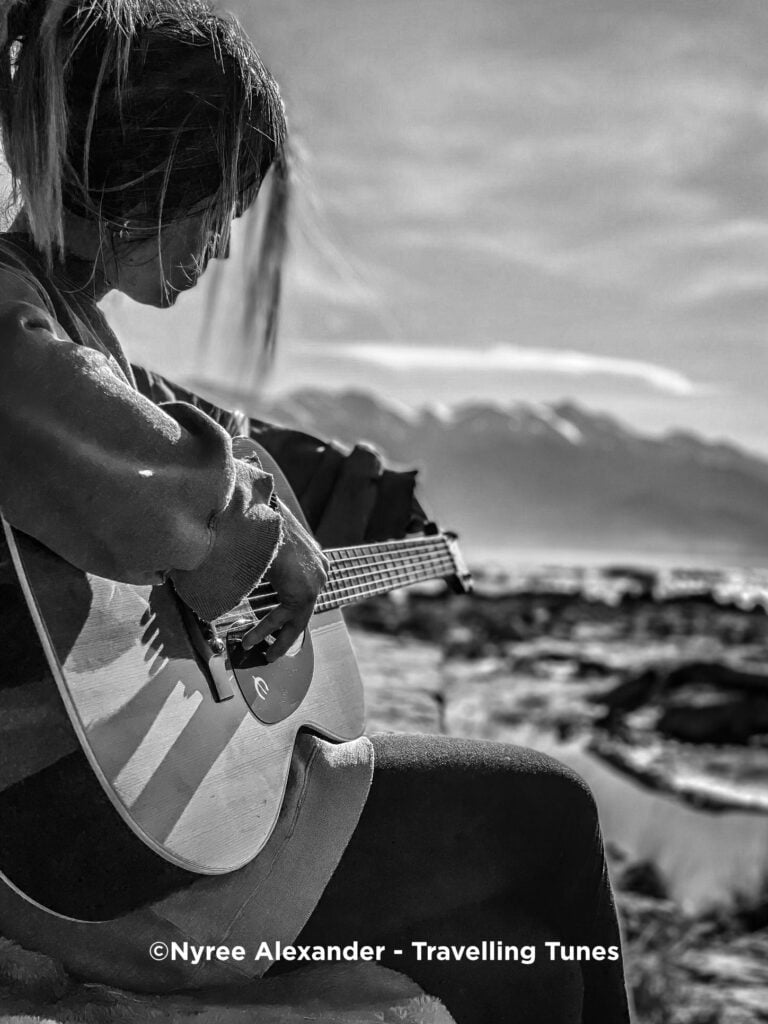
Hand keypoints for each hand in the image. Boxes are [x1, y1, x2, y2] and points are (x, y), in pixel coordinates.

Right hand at [241, 498, 327, 660]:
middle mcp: (319, 571)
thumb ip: (269, 564)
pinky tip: (251, 641)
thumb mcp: (269, 546)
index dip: (292, 613)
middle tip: (277, 649)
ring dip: (276, 638)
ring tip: (265, 654)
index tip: (281, 625)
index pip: (305, 592)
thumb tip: (252, 575)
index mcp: (315, 559)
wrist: (263, 513)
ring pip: (296, 619)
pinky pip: (283, 618)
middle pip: (304, 610)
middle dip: (289, 632)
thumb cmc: (260, 524)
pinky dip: (264, 630)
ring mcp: (315, 583)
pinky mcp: (304, 593)